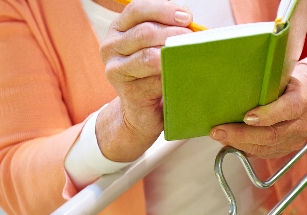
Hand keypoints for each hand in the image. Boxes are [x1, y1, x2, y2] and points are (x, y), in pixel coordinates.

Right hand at [97, 0, 191, 161]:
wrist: (141, 113)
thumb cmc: (153, 76)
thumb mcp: (155, 48)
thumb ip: (166, 33)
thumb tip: (194, 27)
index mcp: (119, 29)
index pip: (137, 10)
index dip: (163, 9)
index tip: (187, 17)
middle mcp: (111, 47)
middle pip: (144, 32)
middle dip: (174, 33)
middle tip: (193, 39)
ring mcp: (116, 70)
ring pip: (148, 56)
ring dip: (173, 54)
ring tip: (191, 54)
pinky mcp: (127, 91)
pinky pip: (155, 80)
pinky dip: (173, 76)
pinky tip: (185, 75)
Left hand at [209, 64, 306, 158]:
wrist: (303, 100)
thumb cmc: (285, 85)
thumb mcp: (278, 78)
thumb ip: (263, 86)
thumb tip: (232, 93)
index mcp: (302, 101)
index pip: (287, 109)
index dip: (266, 115)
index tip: (245, 117)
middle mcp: (302, 124)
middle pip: (271, 134)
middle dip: (242, 135)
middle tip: (219, 131)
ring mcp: (295, 140)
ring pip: (265, 148)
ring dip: (239, 144)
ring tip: (220, 136)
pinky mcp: (286, 150)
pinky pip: (263, 154)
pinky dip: (244, 149)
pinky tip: (230, 143)